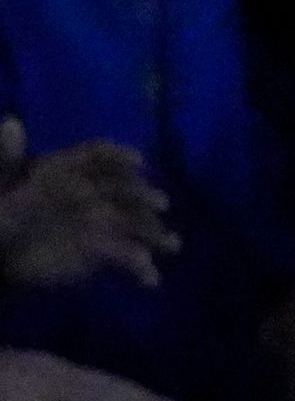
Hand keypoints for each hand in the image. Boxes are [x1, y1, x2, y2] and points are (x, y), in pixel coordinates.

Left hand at [0, 122, 174, 290]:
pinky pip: (126, 255)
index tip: (138, 163)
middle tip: (160, 205)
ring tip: (172, 245)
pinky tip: (150, 278)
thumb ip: (6, 158)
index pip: (96, 156)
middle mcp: (90, 192)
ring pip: (133, 222)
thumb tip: (11, 122)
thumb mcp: (0, 182)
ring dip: (155, 231)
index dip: (117, 157)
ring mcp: (99, 222)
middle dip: (143, 195)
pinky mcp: (102, 251)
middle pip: (122, 189)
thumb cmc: (0, 213)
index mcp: (66, 170)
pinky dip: (140, 265)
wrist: (2, 253)